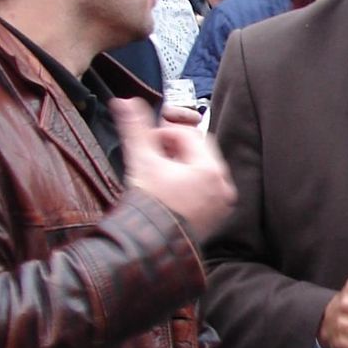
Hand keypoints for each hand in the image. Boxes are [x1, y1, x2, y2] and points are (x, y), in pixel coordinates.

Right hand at [112, 97, 236, 242]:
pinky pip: (208, 190)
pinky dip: (193, 185)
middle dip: (178, 148)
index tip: (150, 143)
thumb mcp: (141, 161)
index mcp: (209, 169)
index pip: (189, 135)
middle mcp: (222, 185)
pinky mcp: (218, 217)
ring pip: (205, 170)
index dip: (166, 134)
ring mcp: (222, 203)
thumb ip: (135, 128)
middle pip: (200, 151)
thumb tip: (125, 102)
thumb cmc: (149, 206)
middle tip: (157, 156)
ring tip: (162, 175)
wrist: (150, 246)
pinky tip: (172, 192)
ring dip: (185, 166)